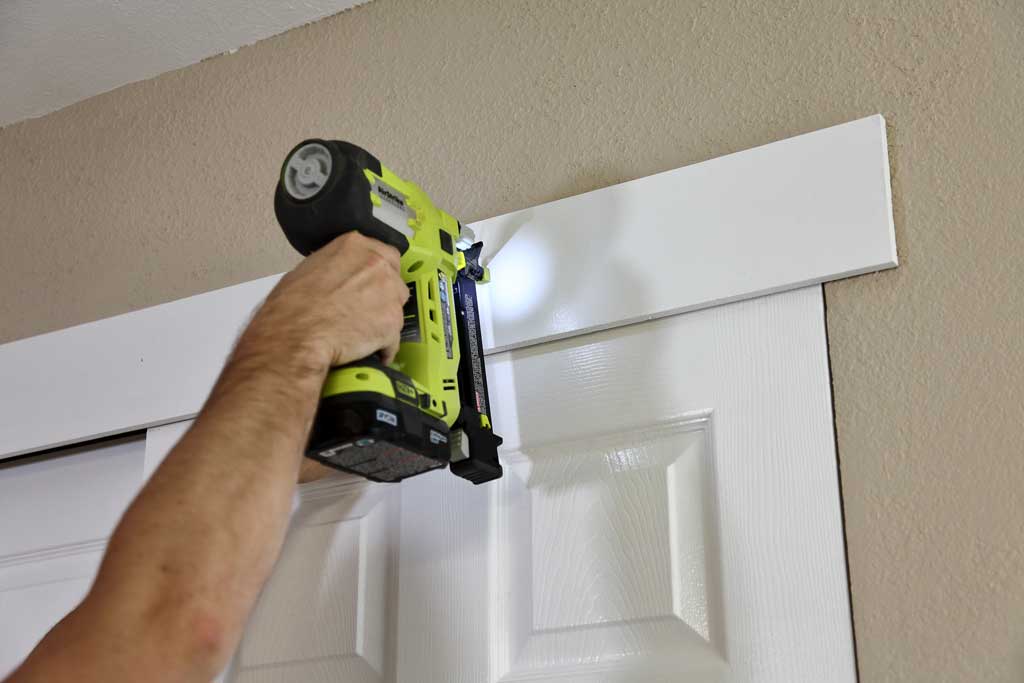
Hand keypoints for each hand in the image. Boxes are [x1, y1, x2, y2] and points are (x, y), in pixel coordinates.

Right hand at [242, 231, 408, 370]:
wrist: (295, 336)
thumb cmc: (291, 307)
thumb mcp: (307, 270)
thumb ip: (335, 267)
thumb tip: (338, 278)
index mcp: (355, 246)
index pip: (385, 255)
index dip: (378, 275)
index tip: (372, 285)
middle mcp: (377, 265)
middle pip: (395, 282)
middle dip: (383, 298)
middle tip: (364, 311)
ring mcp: (389, 295)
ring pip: (397, 310)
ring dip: (384, 322)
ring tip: (362, 334)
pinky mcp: (393, 324)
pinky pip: (393, 340)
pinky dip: (383, 348)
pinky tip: (367, 351)